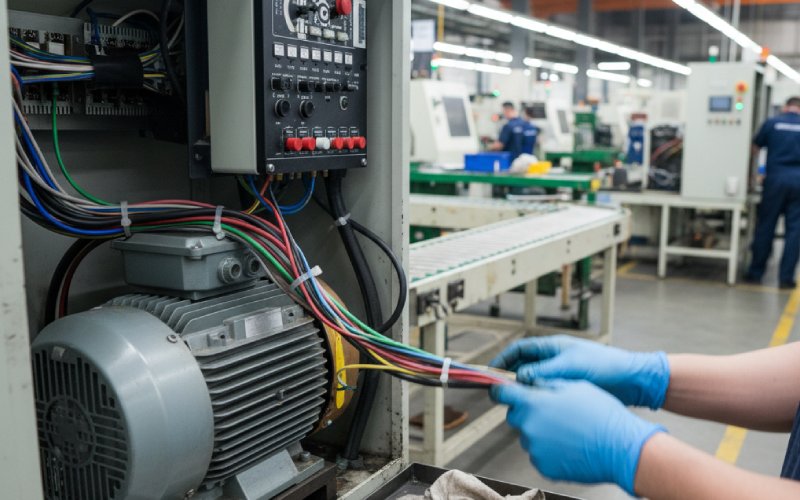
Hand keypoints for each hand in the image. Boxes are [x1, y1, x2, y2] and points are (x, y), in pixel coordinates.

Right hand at [490, 335, 669, 408]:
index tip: (491, 372)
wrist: (632, 380)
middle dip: (511, 378)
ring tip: (517, 403)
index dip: (504, 359)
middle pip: (524, 367)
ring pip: (535, 383)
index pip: (520, 350)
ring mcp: (562, 375)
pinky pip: (548, 394)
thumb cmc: (604, 366)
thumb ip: (542, 372)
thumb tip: (520, 378)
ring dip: (525, 391)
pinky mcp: (570, 390)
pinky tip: (536, 410)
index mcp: (553, 347)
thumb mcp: (569, 366)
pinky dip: (539, 400)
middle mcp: (555, 360)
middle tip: (501, 392)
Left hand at [491, 380, 664, 495]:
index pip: (502, 393)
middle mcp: (529, 426)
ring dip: (540, 430)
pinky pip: (538, 453)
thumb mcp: (573, 385)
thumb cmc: (600, 413)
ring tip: (566, 430)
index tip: (498, 389)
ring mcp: (534, 448)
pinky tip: (568, 444)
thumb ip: (546, 383)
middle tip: (550, 411)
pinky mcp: (543, 466)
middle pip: (515, 415)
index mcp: (533, 403)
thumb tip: (529, 380)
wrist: (620, 448)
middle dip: (527, 411)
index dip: (499, 389)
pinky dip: (548, 449)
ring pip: (528, 435)